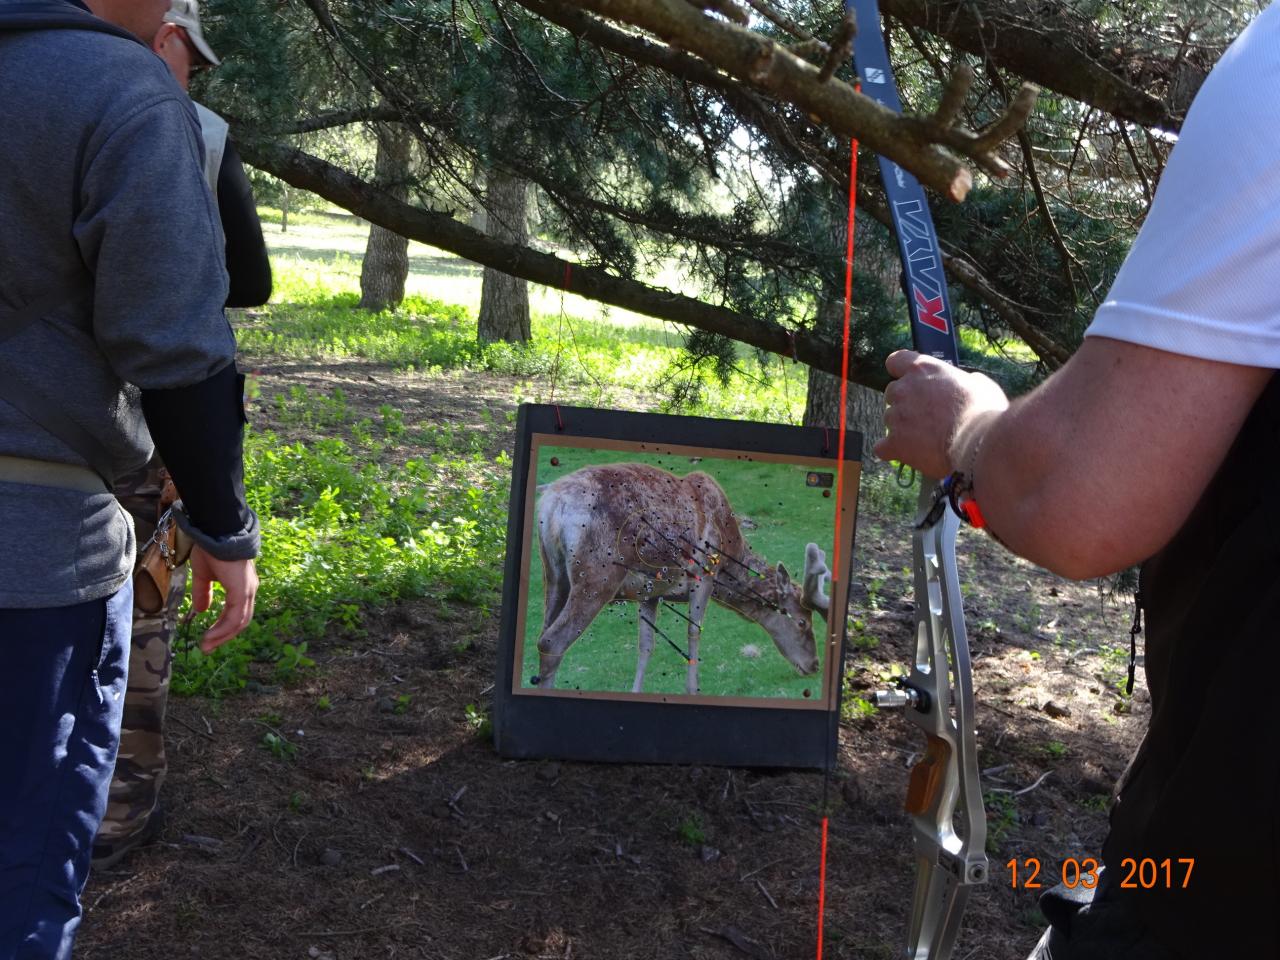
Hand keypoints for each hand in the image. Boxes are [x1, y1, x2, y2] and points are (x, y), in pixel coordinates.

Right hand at [189, 547, 257, 652]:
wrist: (216, 531)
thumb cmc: (211, 549)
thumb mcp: (204, 575)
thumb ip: (203, 593)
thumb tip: (201, 610)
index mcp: (241, 586)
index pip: (237, 613)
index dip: (223, 628)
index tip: (208, 639)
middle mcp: (249, 590)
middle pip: (240, 621)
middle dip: (223, 636)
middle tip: (207, 647)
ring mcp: (248, 590)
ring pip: (239, 622)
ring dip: (222, 636)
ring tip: (206, 645)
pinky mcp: (243, 590)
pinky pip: (235, 616)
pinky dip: (223, 629)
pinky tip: (210, 636)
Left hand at [874, 350, 1008, 477]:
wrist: (979, 442)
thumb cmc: (984, 411)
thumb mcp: (979, 383)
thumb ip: (962, 380)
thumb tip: (965, 384)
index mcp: (923, 369)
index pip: (896, 362)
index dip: (900, 372)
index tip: (909, 381)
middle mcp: (904, 389)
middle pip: (892, 394)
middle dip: (905, 403)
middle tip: (926, 416)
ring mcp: (896, 416)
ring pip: (889, 420)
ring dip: (902, 428)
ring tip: (926, 439)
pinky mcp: (895, 442)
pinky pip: (882, 447)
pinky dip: (891, 451)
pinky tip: (906, 454)